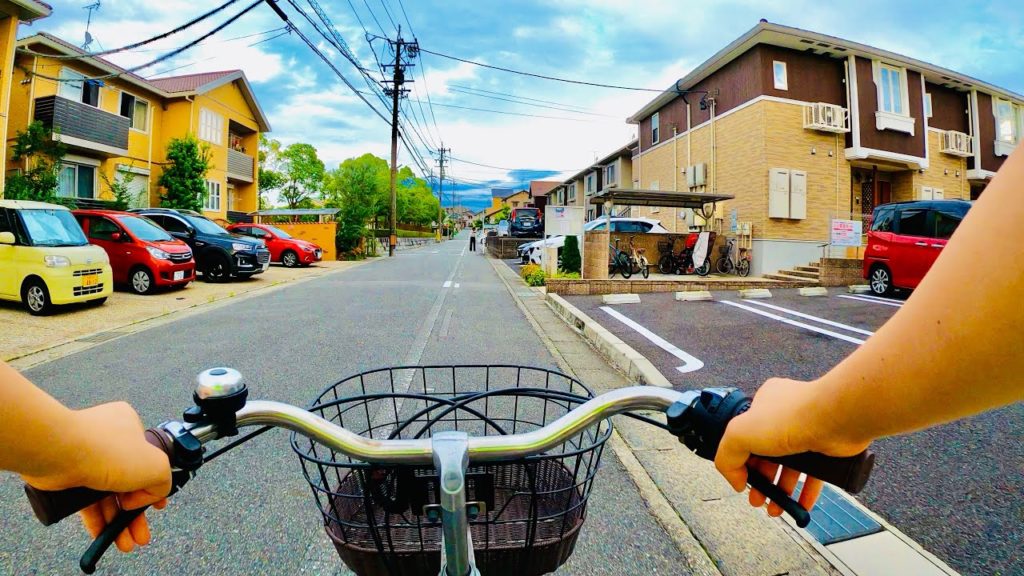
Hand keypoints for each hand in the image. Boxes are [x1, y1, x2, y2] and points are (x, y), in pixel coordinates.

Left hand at [22, 402, 171, 552]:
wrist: (56, 452)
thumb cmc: (104, 450)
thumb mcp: (155, 467)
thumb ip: (163, 482)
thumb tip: (153, 496)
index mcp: (130, 429)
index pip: (147, 461)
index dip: (153, 487)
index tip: (157, 507)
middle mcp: (108, 442)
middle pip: (128, 483)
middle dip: (135, 513)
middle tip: (140, 535)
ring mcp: (86, 459)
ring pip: (106, 496)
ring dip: (117, 521)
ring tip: (125, 543)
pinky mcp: (67, 477)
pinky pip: (85, 502)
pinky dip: (96, 520)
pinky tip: (102, 536)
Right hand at [715, 378, 870, 516]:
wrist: (837, 419)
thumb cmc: (793, 416)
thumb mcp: (739, 434)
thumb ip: (727, 457)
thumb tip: (736, 480)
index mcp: (763, 406)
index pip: (746, 438)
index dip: (742, 463)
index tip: (742, 481)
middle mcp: (786, 418)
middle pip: (768, 457)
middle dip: (762, 482)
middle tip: (758, 500)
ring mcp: (808, 433)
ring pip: (791, 469)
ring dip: (782, 491)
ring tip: (776, 508)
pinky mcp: (827, 450)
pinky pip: (814, 475)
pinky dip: (806, 492)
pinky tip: (799, 506)